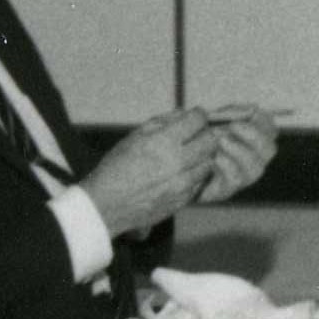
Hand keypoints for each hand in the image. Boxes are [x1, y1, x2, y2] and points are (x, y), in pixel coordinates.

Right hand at [80, 105, 266, 237]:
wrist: (107, 205)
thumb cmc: (116, 168)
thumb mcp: (134, 137)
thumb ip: (162, 122)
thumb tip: (185, 113)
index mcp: (162, 142)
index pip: (197, 120)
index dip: (198, 115)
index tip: (195, 116)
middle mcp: (177, 162)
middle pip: (211, 141)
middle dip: (205, 134)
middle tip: (196, 135)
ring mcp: (183, 183)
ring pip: (209, 162)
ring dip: (202, 155)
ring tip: (187, 155)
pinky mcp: (184, 199)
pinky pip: (201, 181)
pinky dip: (196, 174)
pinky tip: (181, 173)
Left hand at [187, 103, 283, 204]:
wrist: (168, 167)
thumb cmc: (187, 140)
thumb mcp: (206, 122)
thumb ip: (226, 115)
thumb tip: (248, 107)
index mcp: (250, 140)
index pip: (270, 130)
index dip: (265, 121)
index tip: (252, 111)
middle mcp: (251, 160)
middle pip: (268, 150)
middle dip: (254, 135)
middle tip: (234, 125)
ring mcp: (240, 177)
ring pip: (255, 168)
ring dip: (240, 151)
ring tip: (220, 140)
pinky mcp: (225, 189)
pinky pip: (235, 180)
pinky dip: (228, 166)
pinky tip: (214, 157)